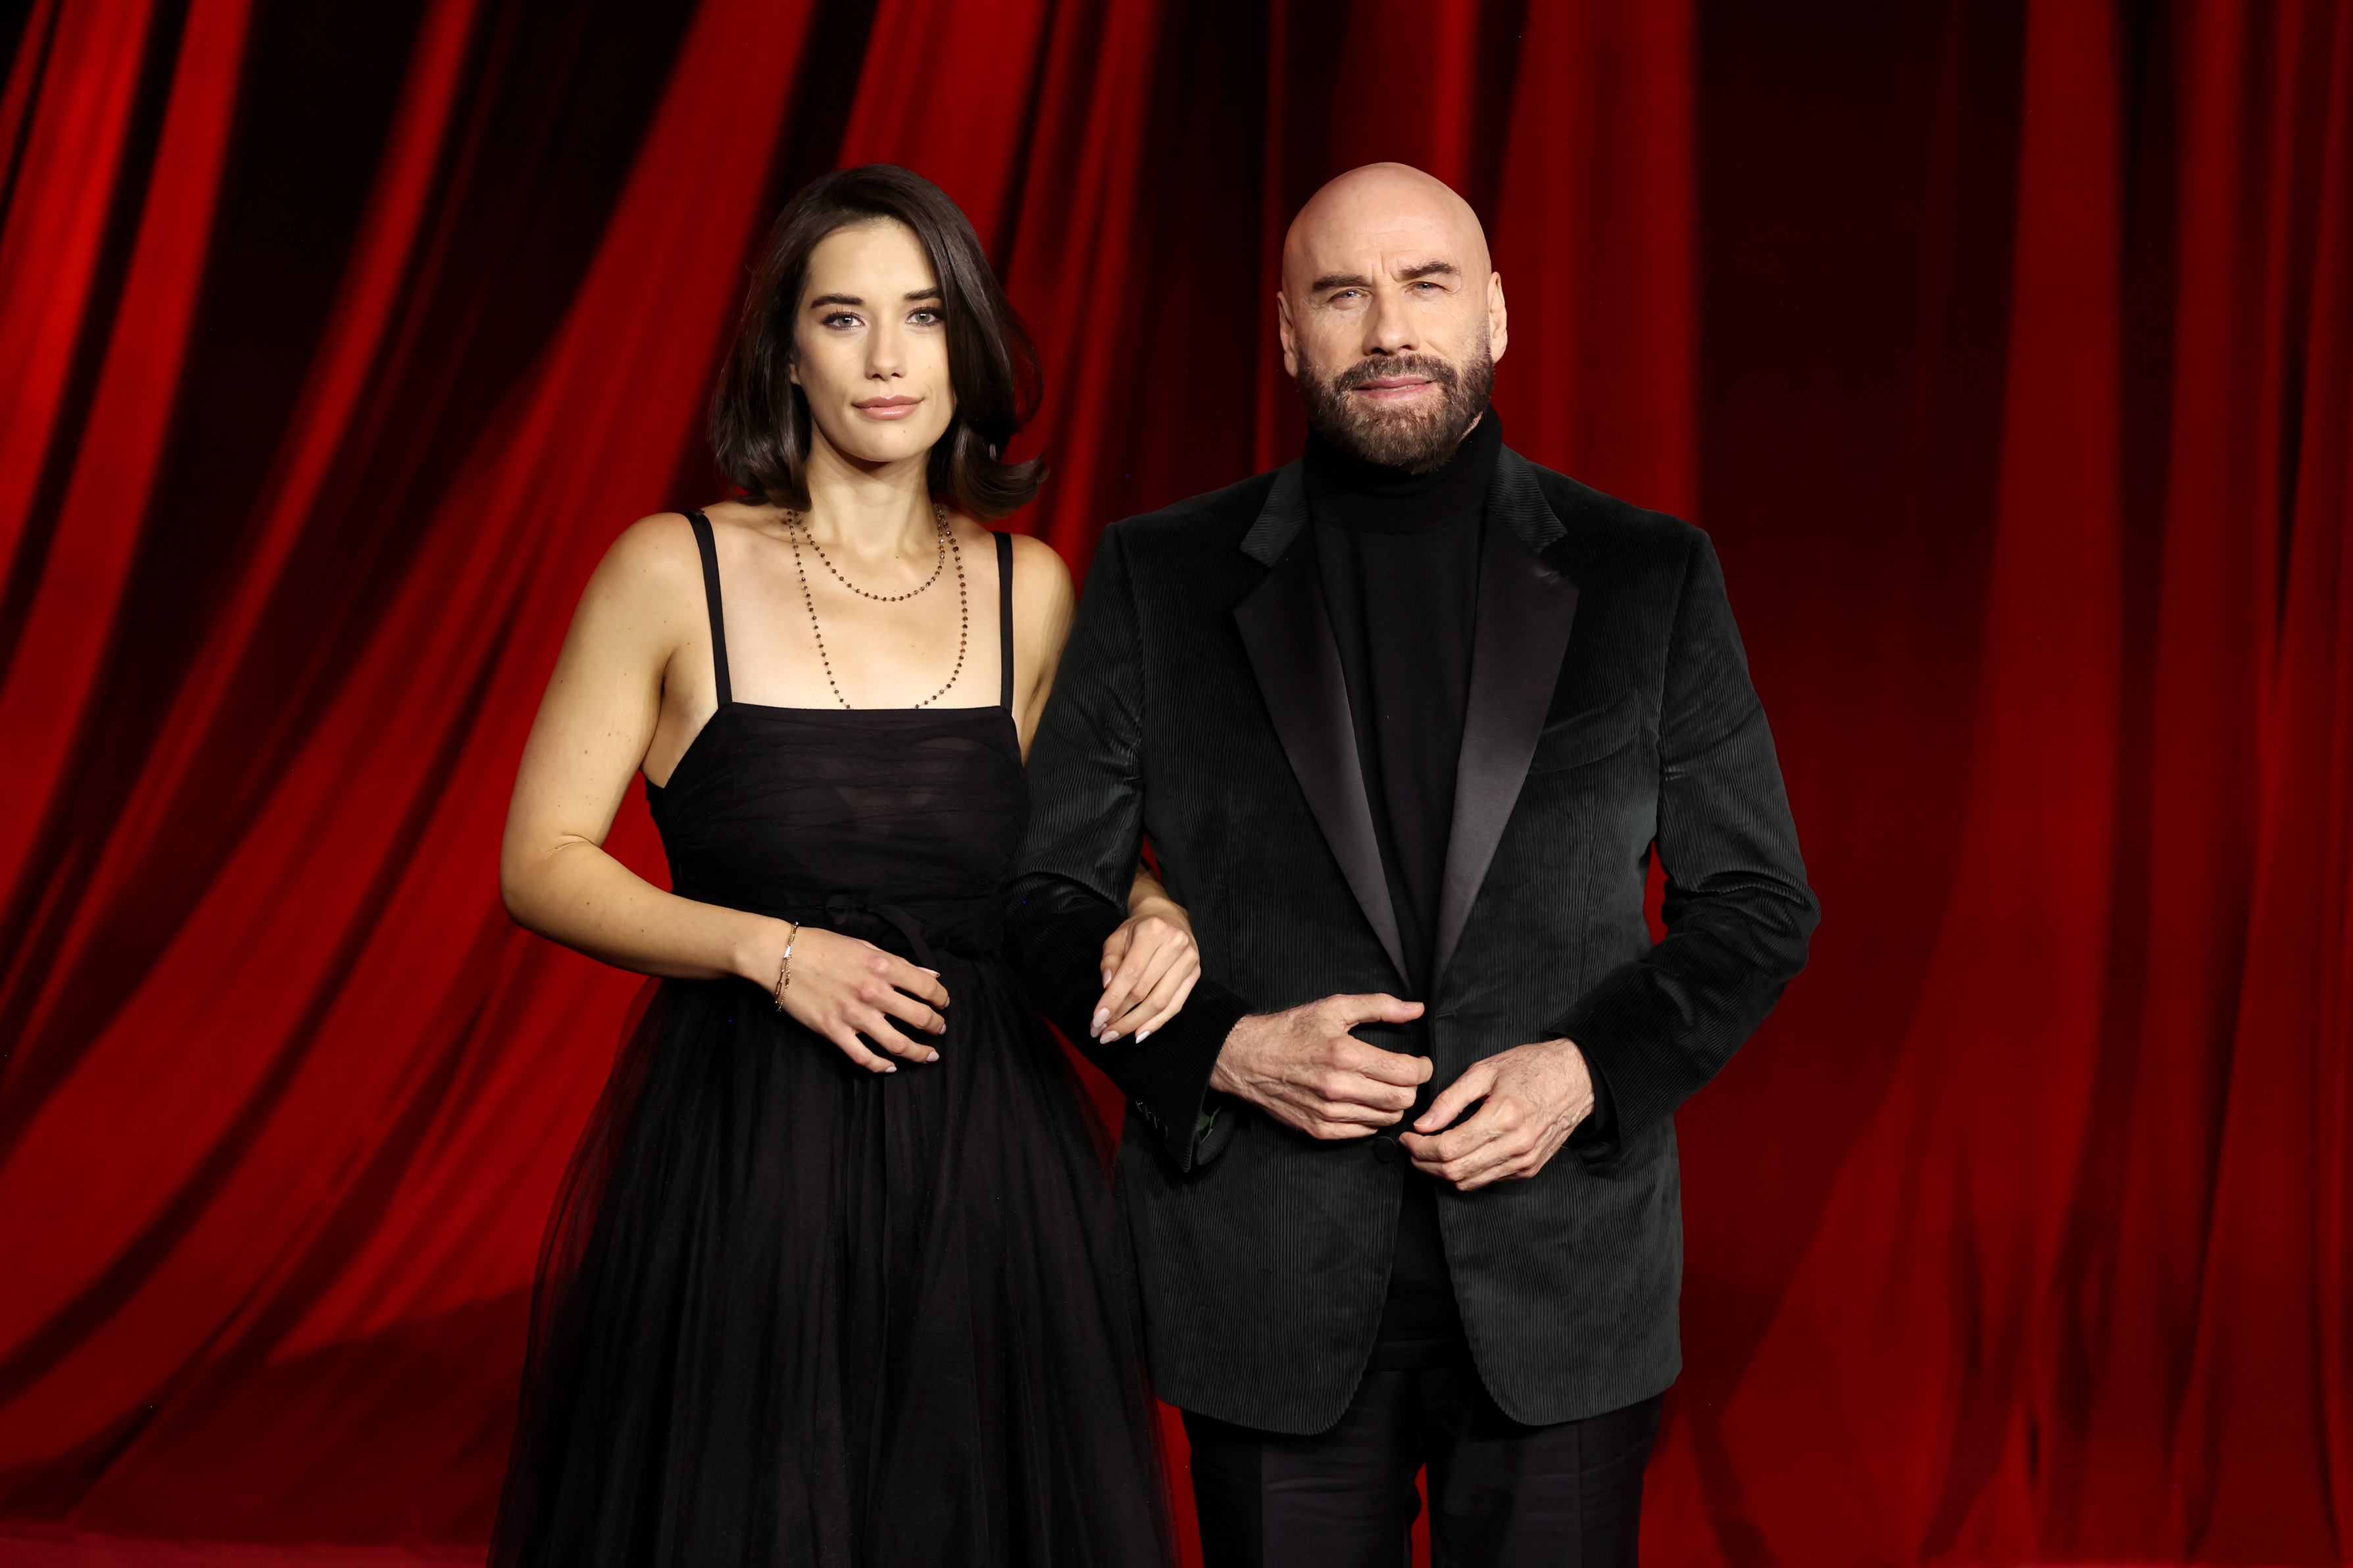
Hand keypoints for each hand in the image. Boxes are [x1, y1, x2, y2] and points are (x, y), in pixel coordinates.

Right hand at [762, 922, 949, 1073]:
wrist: (780, 955)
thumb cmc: (821, 946)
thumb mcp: (864, 945)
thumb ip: (899, 963)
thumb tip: (930, 974)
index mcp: (883, 965)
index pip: (928, 987)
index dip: (942, 998)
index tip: (942, 1004)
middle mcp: (873, 991)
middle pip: (919, 1018)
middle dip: (936, 1027)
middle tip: (939, 1029)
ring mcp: (853, 1014)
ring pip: (897, 1044)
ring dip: (918, 1053)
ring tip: (927, 1055)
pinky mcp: (834, 1030)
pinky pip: (863, 1057)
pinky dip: (880, 1066)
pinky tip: (889, 1067)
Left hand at [1093, 899, 1200, 1043]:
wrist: (1168, 916)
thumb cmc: (1139, 929)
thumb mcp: (1117, 937)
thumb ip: (1110, 961)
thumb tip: (1108, 987)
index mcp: (1153, 931)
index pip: (1130, 973)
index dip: (1113, 999)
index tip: (1097, 1019)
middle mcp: (1175, 945)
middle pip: (1144, 991)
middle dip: (1120, 1016)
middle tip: (1102, 1032)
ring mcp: (1189, 961)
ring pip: (1161, 1002)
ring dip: (1135, 1023)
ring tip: (1115, 1035)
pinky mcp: (1195, 974)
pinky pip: (1176, 1005)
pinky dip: (1157, 1023)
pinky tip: (1139, 1033)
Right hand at [1209, 994, 1430, 1139]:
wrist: (1248, 1058)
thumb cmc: (1290, 1030)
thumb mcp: (1334, 1007)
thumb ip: (1380, 1007)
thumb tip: (1416, 1009)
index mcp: (1345, 1054)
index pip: (1408, 1073)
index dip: (1423, 1068)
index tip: (1420, 1063)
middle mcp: (1339, 1087)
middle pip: (1402, 1100)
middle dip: (1411, 1088)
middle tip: (1403, 1076)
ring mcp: (1329, 1113)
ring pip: (1386, 1119)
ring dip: (1393, 1105)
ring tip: (1384, 1088)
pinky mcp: (1320, 1130)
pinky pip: (1364, 1132)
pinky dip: (1372, 1119)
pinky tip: (1364, 1102)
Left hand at [1399, 1038, 1593, 1189]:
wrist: (1578, 1078)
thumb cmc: (1532, 1067)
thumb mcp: (1485, 1070)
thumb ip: (1450, 1099)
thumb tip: (1423, 1123)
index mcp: (1503, 1117)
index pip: (1448, 1148)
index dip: (1419, 1148)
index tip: (1408, 1138)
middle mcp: (1515, 1145)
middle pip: (1456, 1171)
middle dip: (1425, 1163)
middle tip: (1413, 1148)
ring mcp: (1525, 1161)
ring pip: (1471, 1182)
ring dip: (1443, 1173)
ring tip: (1430, 1154)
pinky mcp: (1531, 1168)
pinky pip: (1490, 1180)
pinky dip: (1468, 1173)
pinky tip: (1460, 1155)